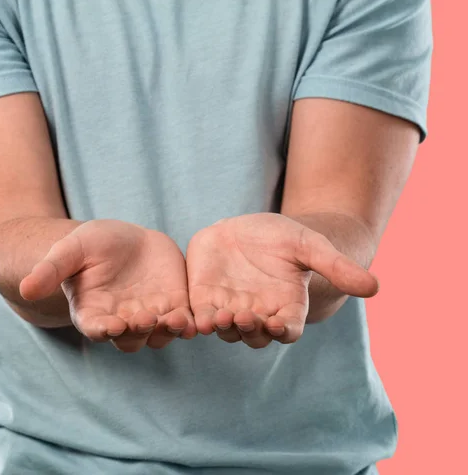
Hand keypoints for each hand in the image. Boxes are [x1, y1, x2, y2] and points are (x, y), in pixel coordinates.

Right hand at [20, 220, 195, 351]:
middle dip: (138, 331)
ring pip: (159, 334)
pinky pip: (182, 321)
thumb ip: (50, 270)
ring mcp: (149, 316)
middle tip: (145, 318)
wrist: (122, 240)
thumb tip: (25, 289)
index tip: (109, 325)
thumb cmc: (90, 246)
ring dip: (167, 331)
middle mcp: (121, 322)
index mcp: (93, 313)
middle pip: (130, 338)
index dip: (102, 330)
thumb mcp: (69, 250)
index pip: (95, 328)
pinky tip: (196, 320)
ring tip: (176, 320)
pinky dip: (189, 324)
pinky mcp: (173, 306)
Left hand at [186, 213, 378, 348]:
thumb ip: (336, 266)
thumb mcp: (311, 246)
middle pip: (253, 334)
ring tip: (216, 317)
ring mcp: (229, 309)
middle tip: (242, 317)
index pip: (286, 329)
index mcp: (286, 308)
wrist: (249, 230)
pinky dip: (194, 320)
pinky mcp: (204, 299)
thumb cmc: (285, 239)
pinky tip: (188, 318)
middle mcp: (258, 315)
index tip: (277, 324)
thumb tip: (375, 287)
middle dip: (248, 329)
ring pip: (224, 328)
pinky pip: (198, 315)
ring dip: (220, 326)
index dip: (282, 330)